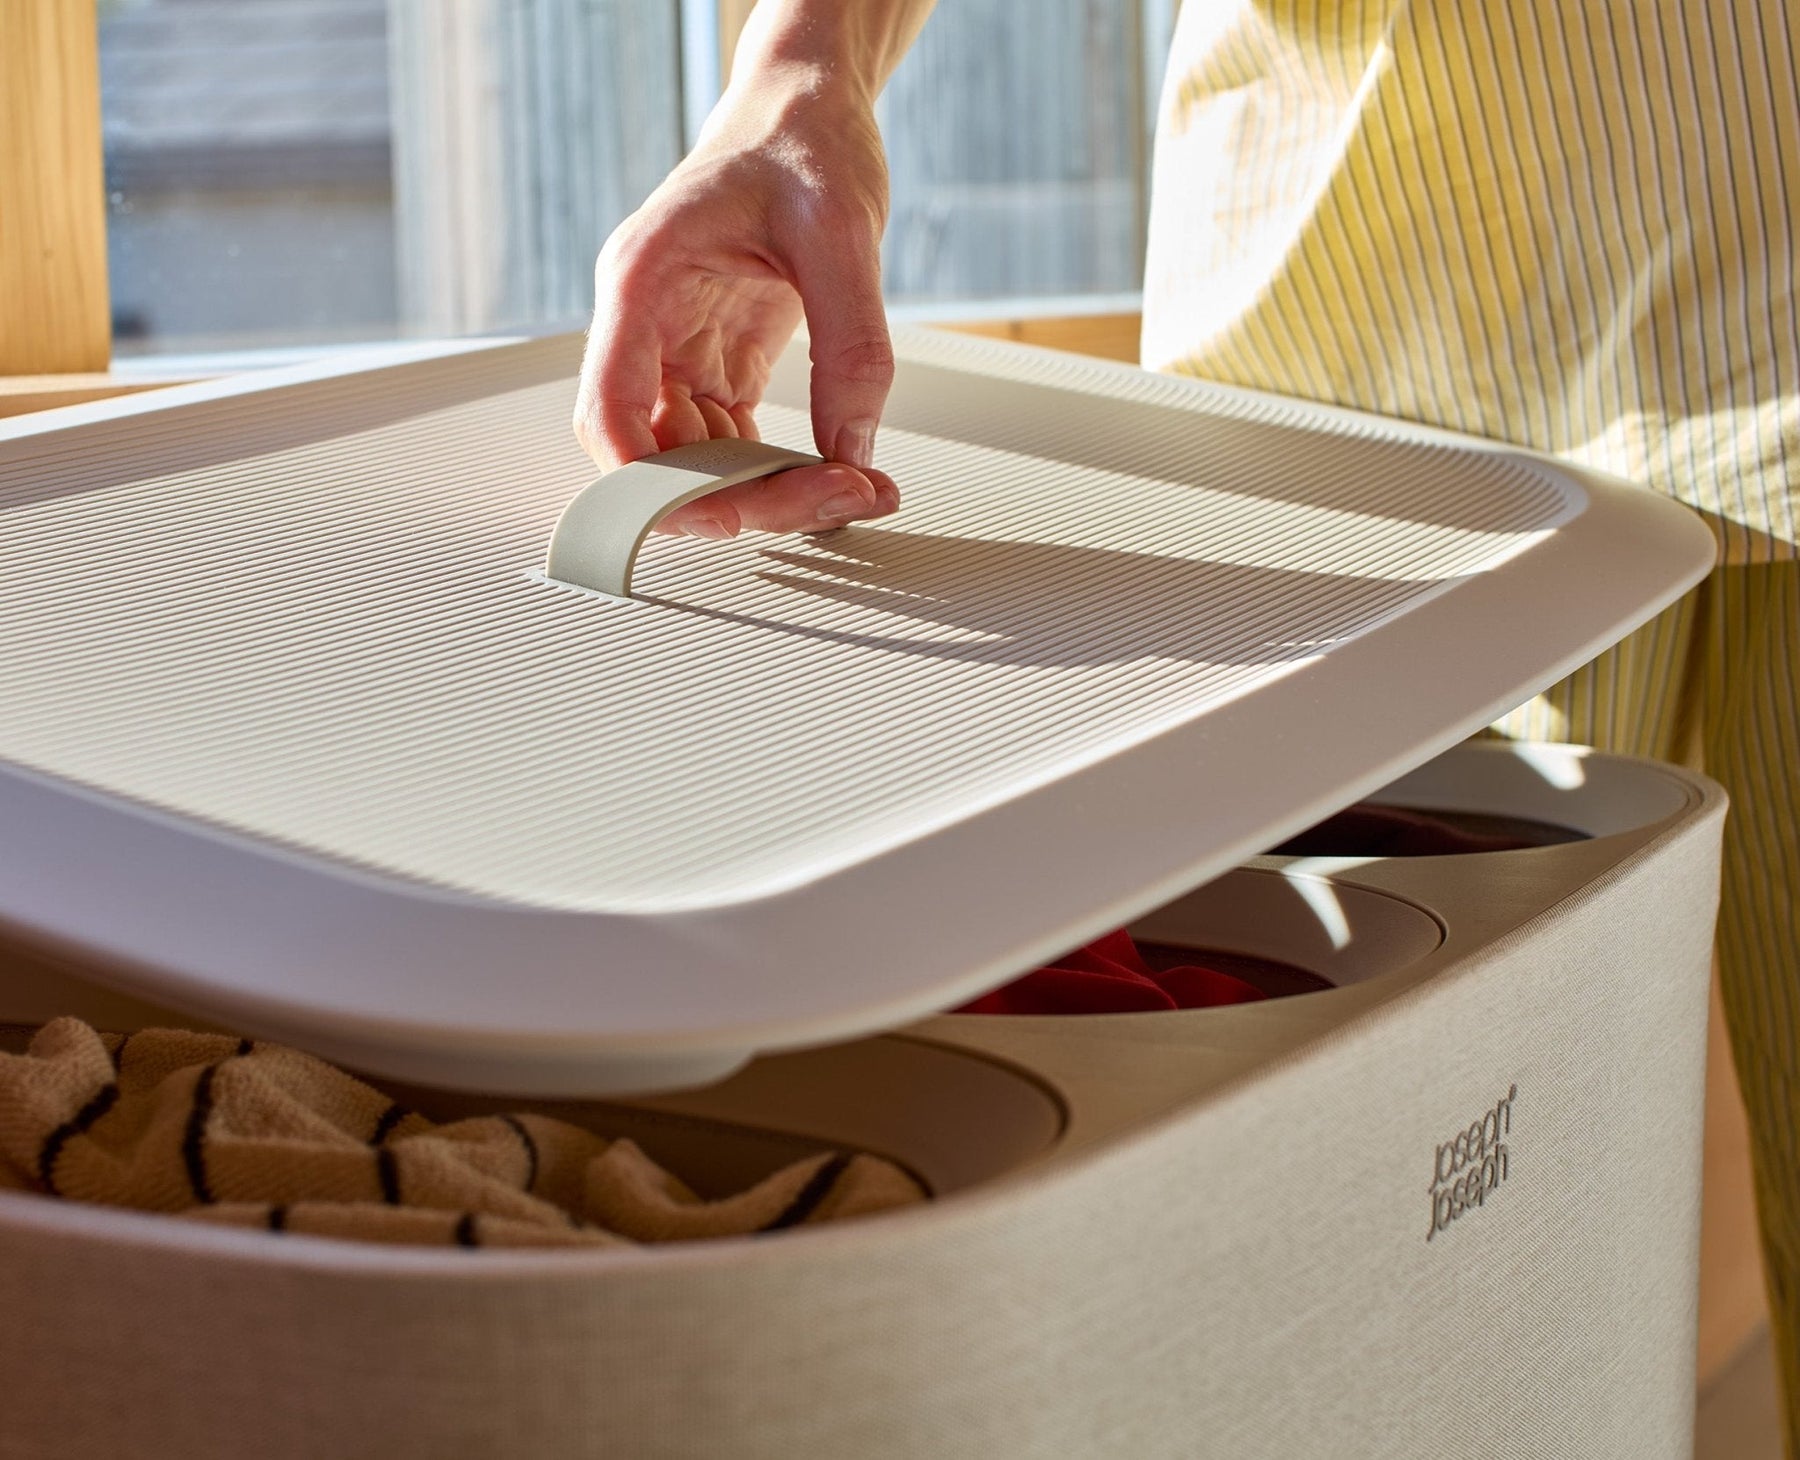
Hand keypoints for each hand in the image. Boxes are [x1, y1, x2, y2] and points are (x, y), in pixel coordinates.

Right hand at [573, 69, 900, 538]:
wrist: (808, 111)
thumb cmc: (801, 142)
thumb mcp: (841, 232)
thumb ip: (851, 344)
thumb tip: (852, 447)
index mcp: (643, 281)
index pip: (610, 409)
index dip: (648, 480)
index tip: (717, 514)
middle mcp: (649, 324)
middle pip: (658, 451)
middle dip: (738, 494)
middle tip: (830, 498)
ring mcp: (680, 347)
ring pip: (699, 457)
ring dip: (770, 490)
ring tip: (856, 488)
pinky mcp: (720, 359)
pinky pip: (736, 440)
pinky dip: (784, 468)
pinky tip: (844, 471)